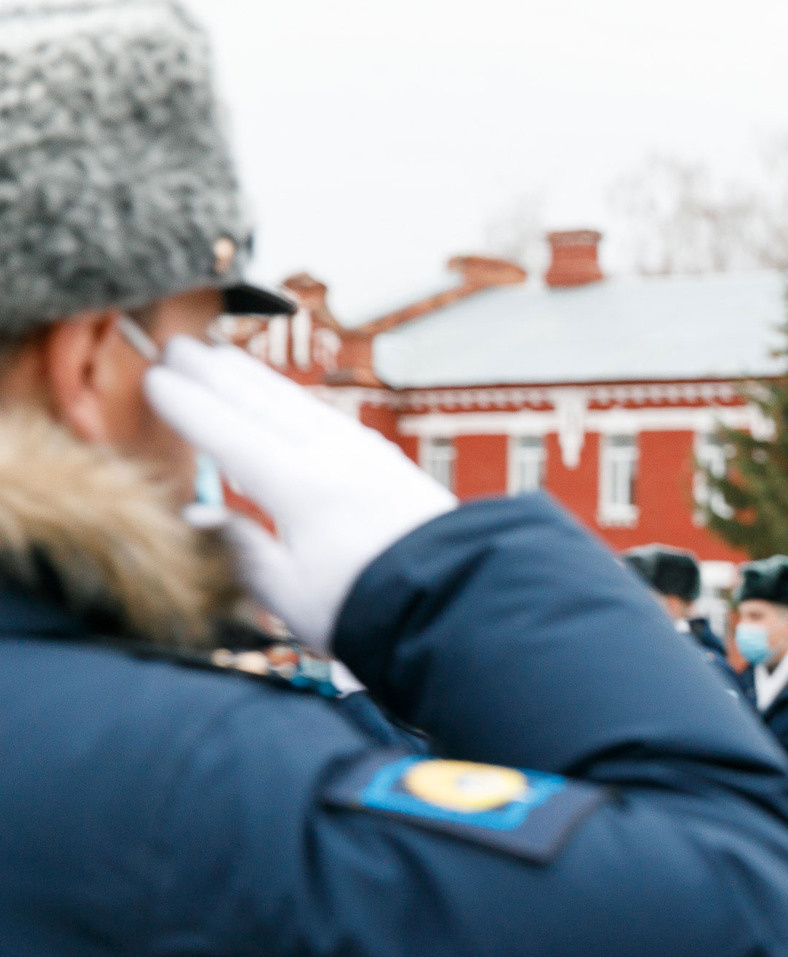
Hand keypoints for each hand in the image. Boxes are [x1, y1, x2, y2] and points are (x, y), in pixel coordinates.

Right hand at [144, 337, 454, 647]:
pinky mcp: (393, 466)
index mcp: (302, 489)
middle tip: (177, 345)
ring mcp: (369, 457)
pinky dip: (299, 401)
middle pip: (264, 404)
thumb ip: (243, 553)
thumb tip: (199, 517)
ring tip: (222, 356)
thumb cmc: (375, 612)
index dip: (189, 406)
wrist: (463, 604)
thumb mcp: (294, 596)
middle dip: (216, 373)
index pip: (230, 435)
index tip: (154, 380)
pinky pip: (332, 418)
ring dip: (257, 379)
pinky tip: (289, 401)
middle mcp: (336, 460)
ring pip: (300, 404)